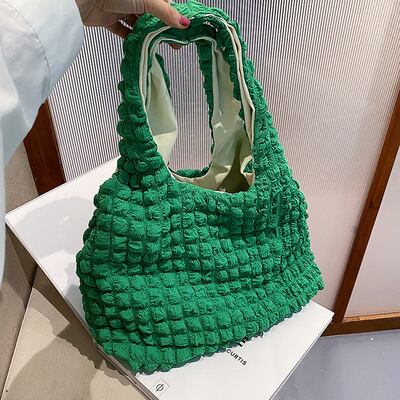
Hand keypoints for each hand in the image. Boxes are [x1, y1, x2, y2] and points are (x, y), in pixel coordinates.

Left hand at [75, 0, 189, 37]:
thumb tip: (184, 22)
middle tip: (172, 44)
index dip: (173, 19)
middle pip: (152, 16)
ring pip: (138, 24)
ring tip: (156, 46)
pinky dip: (130, 38)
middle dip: (162, 30)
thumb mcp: (147, 1)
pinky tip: (138, 45)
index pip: (164, 5)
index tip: (182, 32)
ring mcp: (121, 7)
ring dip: (147, 35)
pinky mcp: (109, 19)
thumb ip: (165, 13)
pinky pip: (123, 31)